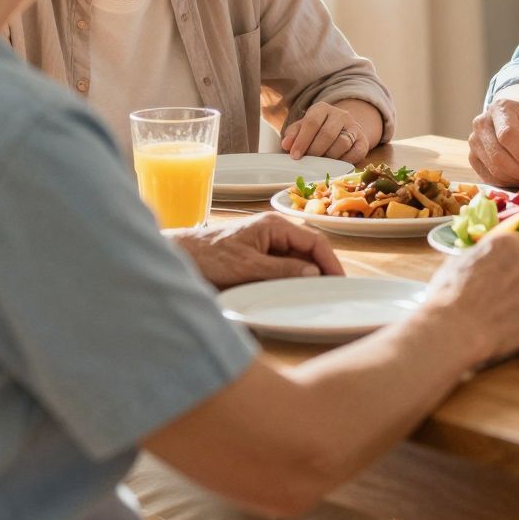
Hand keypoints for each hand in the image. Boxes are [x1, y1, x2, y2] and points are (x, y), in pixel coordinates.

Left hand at [171, 212, 344, 289]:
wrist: (178, 257)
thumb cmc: (209, 257)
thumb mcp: (248, 267)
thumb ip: (283, 269)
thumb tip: (314, 273)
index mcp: (274, 225)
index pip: (314, 240)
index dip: (330, 261)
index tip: (339, 282)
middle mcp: (274, 230)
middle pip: (309, 248)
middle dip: (322, 268)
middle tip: (332, 292)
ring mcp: (266, 241)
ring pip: (297, 258)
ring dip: (307, 274)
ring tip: (316, 294)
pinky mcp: (258, 253)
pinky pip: (283, 264)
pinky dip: (292, 276)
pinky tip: (294, 291)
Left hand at [282, 99, 382, 163]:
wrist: (341, 130)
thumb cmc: (316, 132)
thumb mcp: (302, 129)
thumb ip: (293, 135)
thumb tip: (286, 144)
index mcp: (322, 108)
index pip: (312, 122)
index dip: (302, 140)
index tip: (295, 155)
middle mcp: (341, 114)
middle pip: (327, 133)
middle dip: (315, 150)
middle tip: (308, 161)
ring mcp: (354, 127)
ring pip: (342, 143)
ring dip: (329, 156)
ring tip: (321, 163)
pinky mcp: (363, 140)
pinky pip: (356, 153)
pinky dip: (344, 161)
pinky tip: (335, 164)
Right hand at [422, 232, 518, 365]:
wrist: (455, 330)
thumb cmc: (448, 297)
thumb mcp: (456, 261)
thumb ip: (480, 255)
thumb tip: (485, 256)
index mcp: (508, 244)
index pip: (514, 247)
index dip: (504, 263)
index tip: (496, 276)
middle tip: (500, 298)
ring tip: (502, 318)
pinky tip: (509, 331)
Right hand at [469, 89, 518, 187]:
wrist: (518, 123)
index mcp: (501, 109)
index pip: (507, 135)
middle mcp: (482, 124)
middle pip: (498, 156)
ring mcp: (474, 142)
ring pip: (494, 170)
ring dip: (517, 179)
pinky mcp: (473, 158)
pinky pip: (489, 178)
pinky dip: (508, 183)